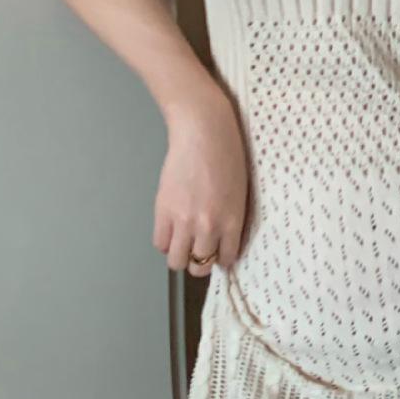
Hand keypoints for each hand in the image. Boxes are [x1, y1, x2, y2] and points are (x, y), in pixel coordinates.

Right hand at [153, 92, 250, 277]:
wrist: (204, 132)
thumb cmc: (227, 154)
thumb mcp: (239, 192)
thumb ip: (230, 218)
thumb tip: (220, 238)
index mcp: (232, 221)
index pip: (226, 259)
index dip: (220, 257)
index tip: (217, 251)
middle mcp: (209, 226)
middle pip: (199, 266)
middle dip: (199, 260)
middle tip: (197, 247)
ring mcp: (184, 220)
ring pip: (176, 261)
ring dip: (179, 254)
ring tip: (182, 240)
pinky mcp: (163, 210)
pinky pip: (160, 243)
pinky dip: (164, 240)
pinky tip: (170, 228)